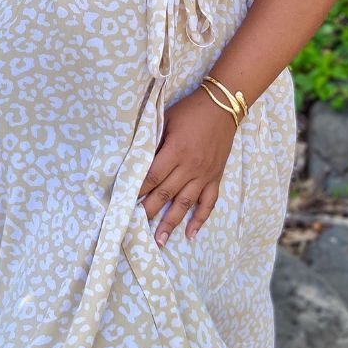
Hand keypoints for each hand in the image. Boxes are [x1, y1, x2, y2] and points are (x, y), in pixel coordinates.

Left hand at [137, 87, 237, 245]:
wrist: (223, 106)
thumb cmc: (190, 111)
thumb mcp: (166, 120)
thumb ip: (153, 141)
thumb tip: (136, 160)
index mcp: (176, 150)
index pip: (152, 176)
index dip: (138, 190)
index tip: (124, 202)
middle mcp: (190, 166)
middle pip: (165, 193)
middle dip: (149, 211)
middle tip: (133, 228)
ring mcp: (204, 175)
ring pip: (185, 204)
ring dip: (170, 223)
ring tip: (159, 241)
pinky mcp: (215, 178)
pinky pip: (208, 203)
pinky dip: (200, 220)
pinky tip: (190, 235)